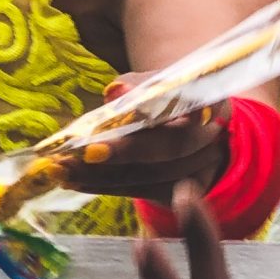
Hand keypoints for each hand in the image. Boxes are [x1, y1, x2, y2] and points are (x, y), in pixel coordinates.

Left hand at [84, 85, 229, 202]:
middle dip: (127, 149)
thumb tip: (114, 91)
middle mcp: (213, 135)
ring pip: (156, 174)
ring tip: (66, 169)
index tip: (154, 116)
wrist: (194, 130)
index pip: (197, 103)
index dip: (179, 108)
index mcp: (212, 99)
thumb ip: (139, 86)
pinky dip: (107, 186)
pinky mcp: (182, 193)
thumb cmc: (172, 100)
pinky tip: (76, 181)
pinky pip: (144, 192)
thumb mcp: (161, 85)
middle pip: (175, 145)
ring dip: (106, 173)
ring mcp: (202, 168)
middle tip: (86, 151)